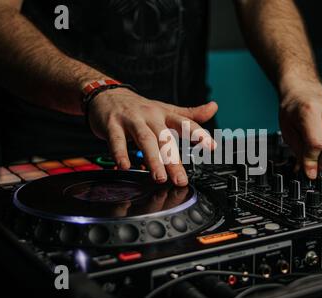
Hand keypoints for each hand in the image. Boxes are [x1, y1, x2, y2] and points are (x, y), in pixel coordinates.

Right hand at [88, 88, 217, 185]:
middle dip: (173, 160)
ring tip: (159, 177)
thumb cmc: (140, 108)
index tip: (211, 147)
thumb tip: (214, 107)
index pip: (185, 124)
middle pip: (164, 138)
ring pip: (144, 139)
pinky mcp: (112, 125)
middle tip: (180, 179)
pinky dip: (120, 153)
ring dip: (152, 159)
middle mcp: (150, 116)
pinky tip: (125, 166)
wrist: (108, 95)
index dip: (198, 134)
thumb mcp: (166, 110)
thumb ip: (190, 114)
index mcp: (164, 114)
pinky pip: (117, 140)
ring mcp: (131, 120)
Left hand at [279, 83, 321, 178]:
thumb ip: (298, 151)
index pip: (316, 143)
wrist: (303, 95)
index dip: (311, 161)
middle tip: (313, 166)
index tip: (308, 171)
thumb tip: (310, 172)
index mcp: (310, 111)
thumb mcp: (287, 131)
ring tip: (317, 156)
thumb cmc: (292, 112)